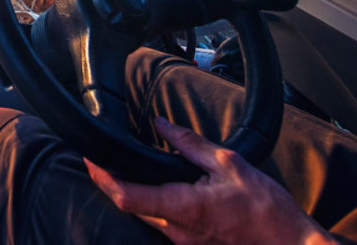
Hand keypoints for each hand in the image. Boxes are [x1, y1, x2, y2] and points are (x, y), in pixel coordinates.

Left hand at [85, 118, 335, 244]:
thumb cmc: (267, 210)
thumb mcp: (228, 165)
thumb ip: (189, 144)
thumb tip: (161, 124)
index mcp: (182, 209)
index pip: (126, 196)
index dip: (102, 177)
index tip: (90, 158)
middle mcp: (177, 232)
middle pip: (131, 206)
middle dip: (112, 182)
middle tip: (102, 157)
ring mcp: (184, 243)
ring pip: (146, 217)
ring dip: (134, 193)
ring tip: (128, 167)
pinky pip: (164, 225)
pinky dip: (155, 205)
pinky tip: (162, 188)